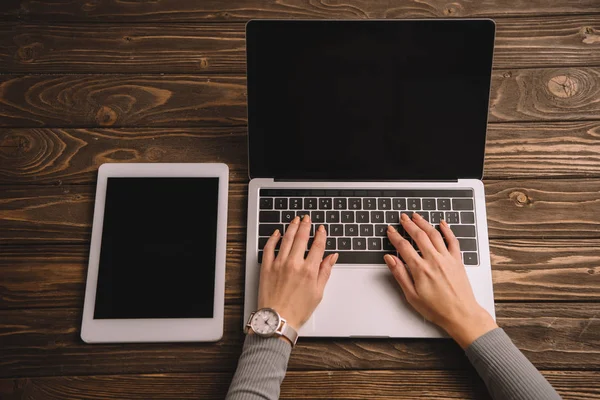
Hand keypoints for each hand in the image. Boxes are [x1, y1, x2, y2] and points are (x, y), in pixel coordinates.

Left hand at [258, 215, 338, 329]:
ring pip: (286, 239)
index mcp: (309, 270)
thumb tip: (332, 257)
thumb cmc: (298, 310)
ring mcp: (279, 264)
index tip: (321, 228)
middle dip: (305, 225)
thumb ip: (325, 271)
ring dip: (291, 227)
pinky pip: (269, 248)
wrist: (277, 319)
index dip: (320, 235)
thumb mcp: (318, 292)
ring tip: (295, 220)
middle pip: (301, 238)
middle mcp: (294, 264)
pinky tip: (277, 233)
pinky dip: (273, 238)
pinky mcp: (266, 267)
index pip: (317, 246)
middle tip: (307, 218)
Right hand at [384, 213, 496, 348]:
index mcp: (420, 269)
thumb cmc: (437, 309)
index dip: (395, 236)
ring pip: (434, 234)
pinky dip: (447, 230)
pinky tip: (442, 223)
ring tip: (416, 216)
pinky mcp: (457, 260)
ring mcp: (447, 259)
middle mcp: (434, 260)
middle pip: (419, 236)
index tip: (390, 230)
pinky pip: (452, 240)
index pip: (403, 246)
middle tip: (402, 218)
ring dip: (424, 223)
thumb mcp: (411, 295)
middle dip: (409, 224)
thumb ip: (400, 274)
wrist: (461, 314)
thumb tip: (390, 259)